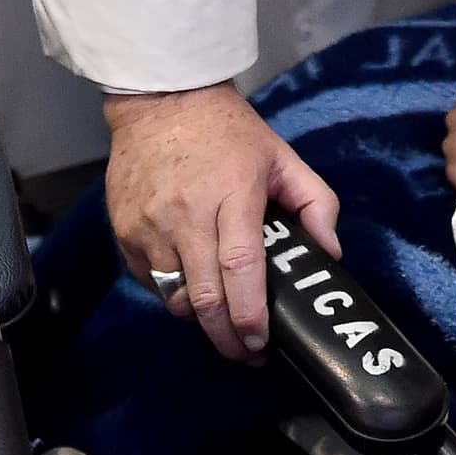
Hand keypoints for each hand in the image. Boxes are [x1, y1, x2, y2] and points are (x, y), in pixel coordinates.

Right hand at [103, 81, 341, 362]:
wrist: (162, 101)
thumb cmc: (228, 132)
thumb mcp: (283, 157)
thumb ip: (316, 203)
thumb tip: (330, 253)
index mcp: (232, 194)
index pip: (239, 268)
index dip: (249, 314)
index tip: (261, 342)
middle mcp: (186, 215)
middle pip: (204, 297)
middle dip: (227, 337)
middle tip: (247, 353)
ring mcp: (149, 225)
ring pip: (174, 297)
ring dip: (200, 317)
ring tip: (222, 320)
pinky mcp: (124, 231)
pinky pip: (150, 280)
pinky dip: (172, 292)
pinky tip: (192, 285)